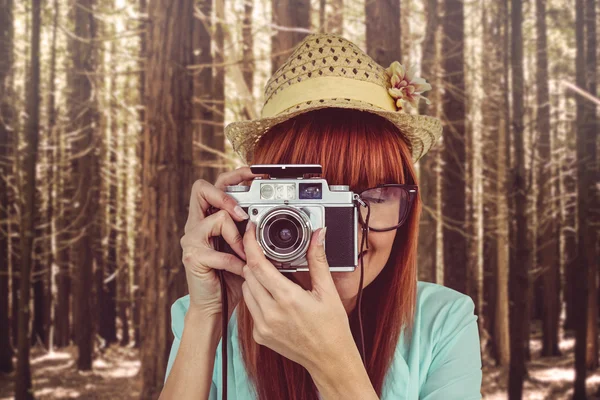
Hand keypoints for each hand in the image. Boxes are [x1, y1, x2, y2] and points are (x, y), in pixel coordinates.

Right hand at [180, 167, 261, 319]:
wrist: (214, 306)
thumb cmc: (231, 277)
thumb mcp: (243, 248)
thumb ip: (250, 231)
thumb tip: (274, 216)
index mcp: (207, 218)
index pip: (214, 185)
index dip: (232, 175)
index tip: (254, 172)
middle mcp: (195, 224)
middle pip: (200, 189)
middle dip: (226, 195)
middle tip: (243, 213)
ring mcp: (191, 240)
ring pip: (217, 218)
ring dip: (237, 237)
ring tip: (246, 254)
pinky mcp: (193, 257)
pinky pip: (221, 252)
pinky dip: (236, 262)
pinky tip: (242, 271)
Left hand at [241, 222, 354, 374]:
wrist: (330, 360)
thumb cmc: (332, 328)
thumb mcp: (327, 291)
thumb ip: (318, 260)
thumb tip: (318, 236)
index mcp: (287, 299)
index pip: (258, 265)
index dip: (251, 245)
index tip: (251, 233)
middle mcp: (271, 314)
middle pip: (248, 275)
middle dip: (255, 261)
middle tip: (268, 255)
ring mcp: (263, 327)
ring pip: (246, 291)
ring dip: (254, 279)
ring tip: (273, 277)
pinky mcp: (259, 336)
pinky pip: (250, 308)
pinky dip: (257, 297)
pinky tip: (273, 298)